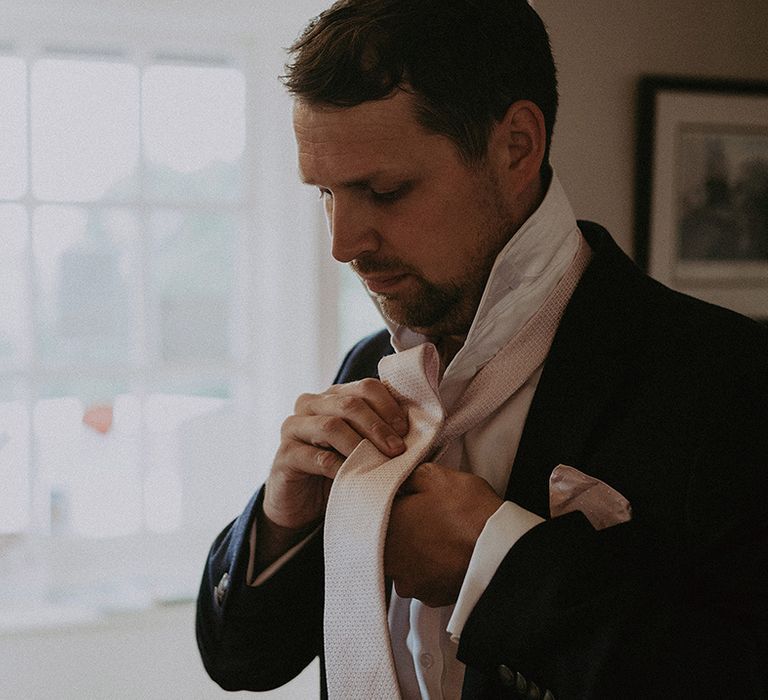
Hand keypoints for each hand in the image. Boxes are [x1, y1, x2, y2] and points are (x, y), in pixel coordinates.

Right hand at [263, 378, 408, 532]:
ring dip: (361, 444)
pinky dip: (340, 467)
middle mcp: (310, 405)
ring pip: (331, 425)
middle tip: (397, 449)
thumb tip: (420, 427)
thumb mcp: (362, 446)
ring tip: (379, 462)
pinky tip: (354, 477)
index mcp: (333, 396)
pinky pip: (316, 458)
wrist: (303, 505)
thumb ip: (380, 430)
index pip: (365, 387)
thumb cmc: (339, 470)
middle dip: (378, 426)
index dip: (389, 405)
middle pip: (349, 403)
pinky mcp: (285, 456)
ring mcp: (293, 429)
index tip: (405, 429)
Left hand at [384, 462, 502, 606]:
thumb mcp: (435, 475)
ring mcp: (409, 582)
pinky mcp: (430, 597)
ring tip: (442, 536)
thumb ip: (407, 476)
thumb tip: (400, 480)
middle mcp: (389, 559)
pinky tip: (450, 554)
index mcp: (384, 526)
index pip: (373, 512)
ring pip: (405, 562)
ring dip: (418, 551)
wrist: (501, 552)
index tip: (406, 499)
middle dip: (404, 528)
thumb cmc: (468, 513)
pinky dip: (434, 569)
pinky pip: (425, 579)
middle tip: (427, 516)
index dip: (393, 503)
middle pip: (387, 540)